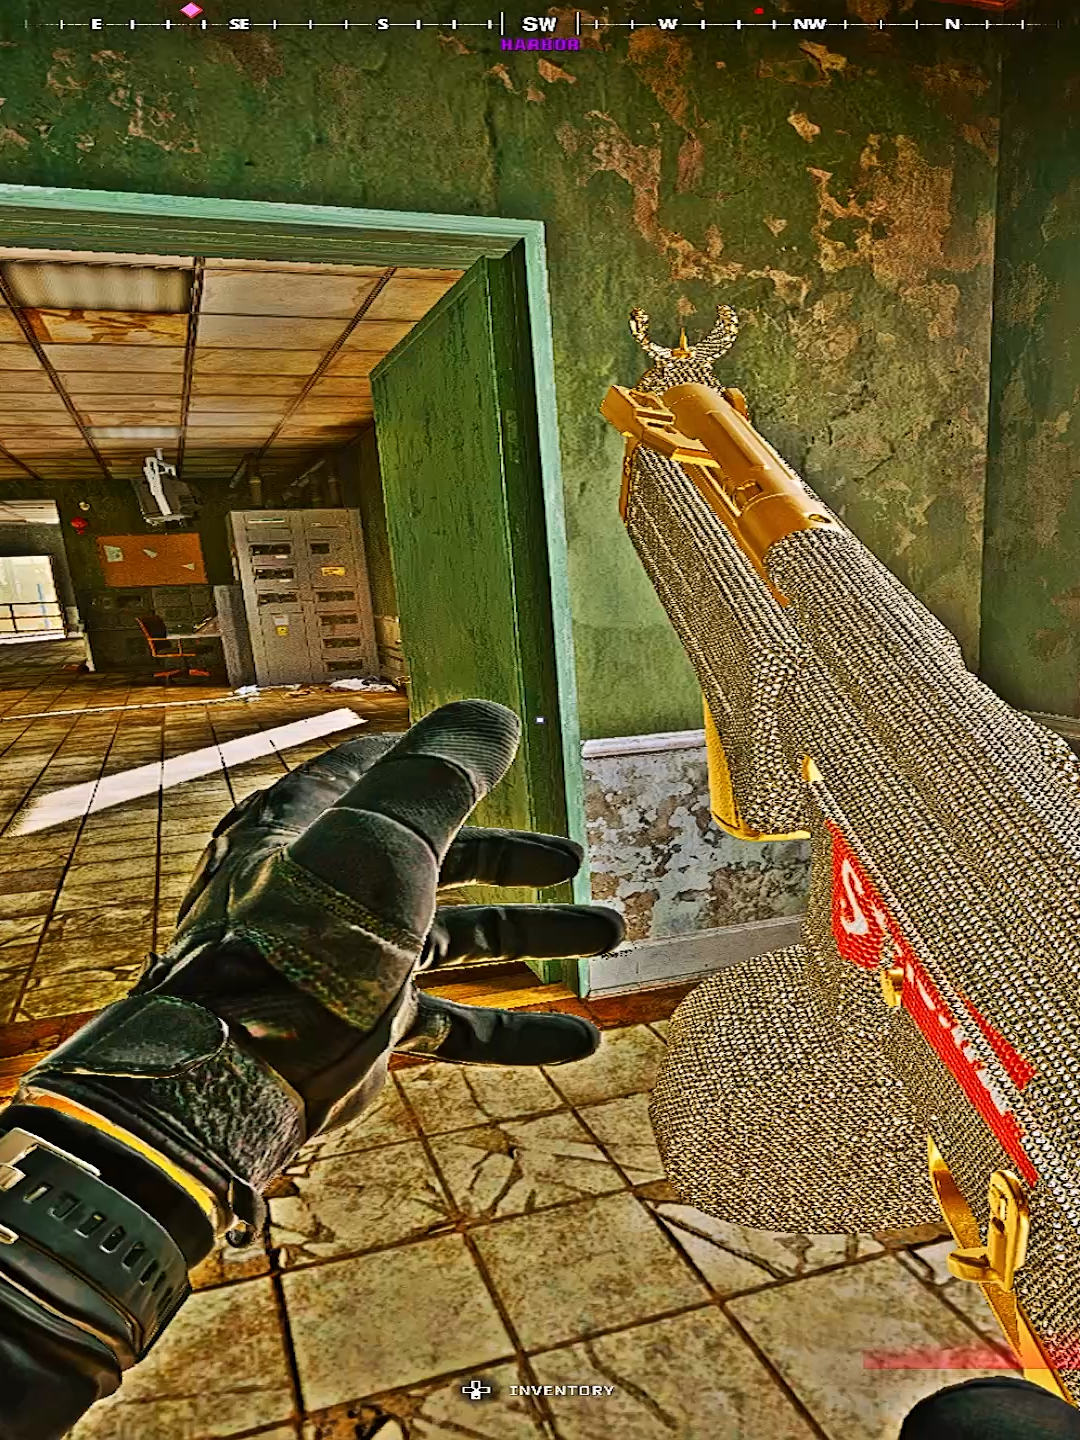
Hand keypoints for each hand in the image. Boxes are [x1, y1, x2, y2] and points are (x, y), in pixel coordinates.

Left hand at [144, 696, 625, 1133]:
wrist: (245, 1070)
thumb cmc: (308, 935)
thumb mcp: (384, 837)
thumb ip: (444, 776)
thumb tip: (497, 714)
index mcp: (315, 822)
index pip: (377, 772)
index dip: (439, 764)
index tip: (495, 756)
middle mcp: (330, 885)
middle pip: (436, 856)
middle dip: (513, 859)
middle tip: (574, 859)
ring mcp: (351, 959)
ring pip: (458, 938)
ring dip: (534, 937)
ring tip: (612, 931)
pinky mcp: (368, 1027)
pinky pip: (456, 1023)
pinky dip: (517, 1030)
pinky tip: (580, 1042)